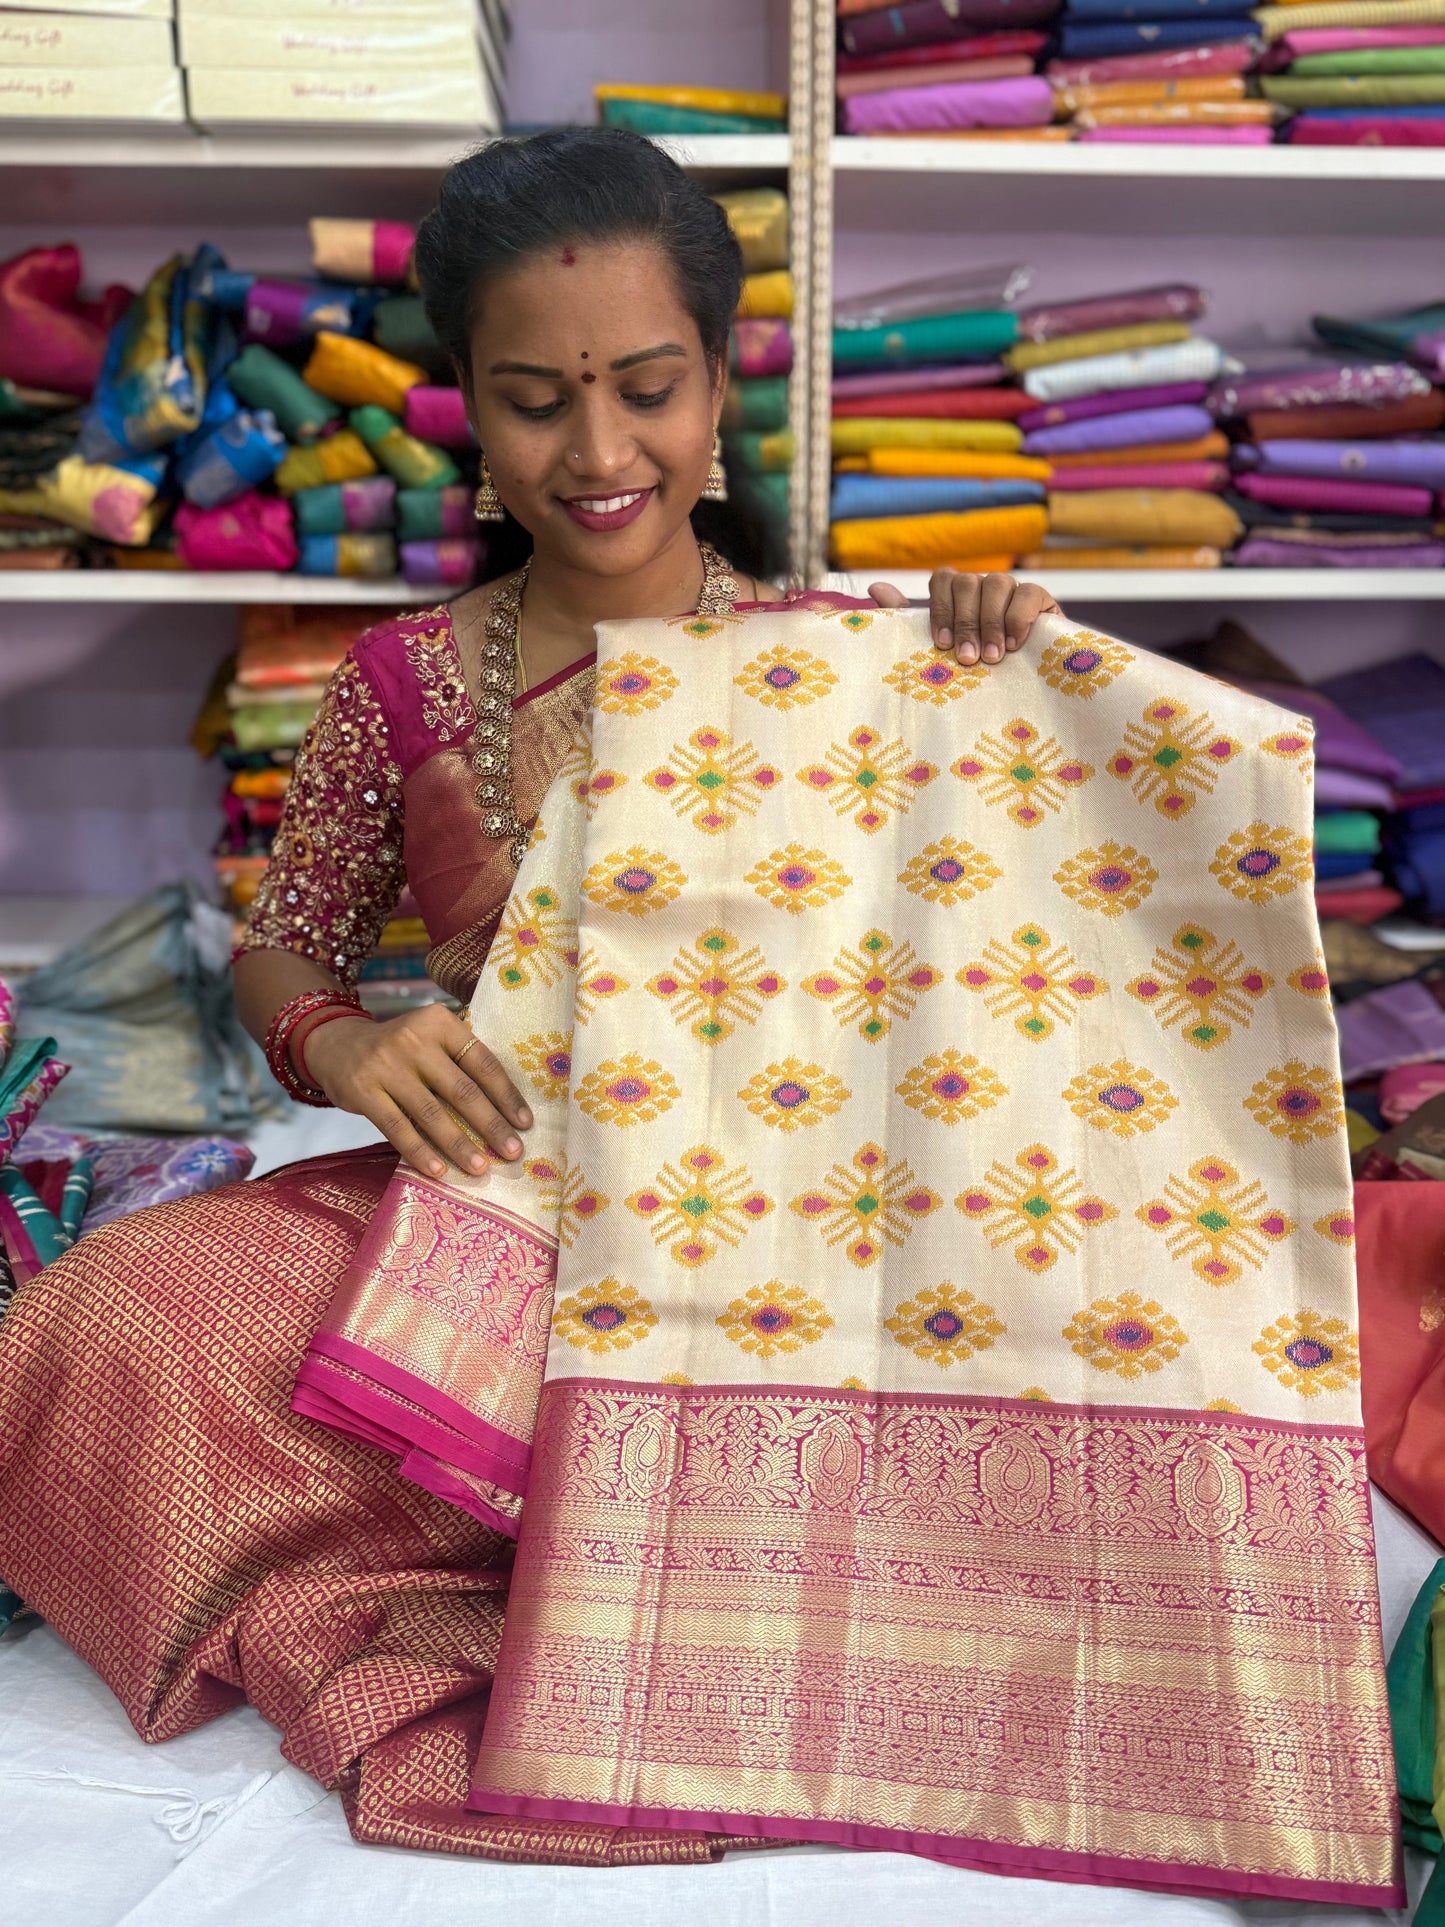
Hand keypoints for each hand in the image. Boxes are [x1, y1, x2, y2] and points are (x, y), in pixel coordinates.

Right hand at [301, 1003, 531, 1180]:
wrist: (336, 1044)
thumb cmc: (399, 1049)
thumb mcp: (430, 1038)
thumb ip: (460, 1059)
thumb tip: (506, 1110)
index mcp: (439, 1022)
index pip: (482, 1062)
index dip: (506, 1096)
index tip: (524, 1123)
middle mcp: (413, 1039)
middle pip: (461, 1090)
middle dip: (491, 1125)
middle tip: (512, 1152)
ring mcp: (385, 1065)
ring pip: (431, 1113)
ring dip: (459, 1144)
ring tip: (480, 1167)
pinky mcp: (363, 1091)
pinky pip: (398, 1129)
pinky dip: (420, 1152)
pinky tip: (438, 1171)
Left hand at [869, 568, 1059, 667]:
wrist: (1023, 684)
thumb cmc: (972, 668)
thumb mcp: (937, 649)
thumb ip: (905, 619)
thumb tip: (874, 588)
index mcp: (956, 594)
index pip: (943, 580)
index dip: (941, 610)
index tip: (942, 645)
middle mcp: (982, 586)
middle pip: (968, 582)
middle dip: (965, 623)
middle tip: (968, 659)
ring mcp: (1012, 589)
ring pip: (997, 583)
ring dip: (991, 622)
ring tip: (993, 658)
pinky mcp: (1040, 599)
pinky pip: (1029, 593)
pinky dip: (1019, 617)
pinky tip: (1015, 643)